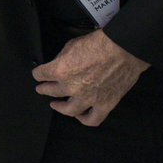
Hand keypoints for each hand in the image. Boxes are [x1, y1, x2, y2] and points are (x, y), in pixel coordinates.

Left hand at [31, 30, 148, 125]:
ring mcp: (88, 98)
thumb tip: (59, 64)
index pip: (40, 75)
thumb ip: (62, 58)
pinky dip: (84, 120)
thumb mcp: (72, 44)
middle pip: (51, 91)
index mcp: (60, 70)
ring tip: (55, 104)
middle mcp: (72, 87)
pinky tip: (79, 115)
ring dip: (59, 107)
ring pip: (68, 110)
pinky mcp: (105, 105)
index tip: (39, 74)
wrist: (124, 48)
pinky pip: (92, 120)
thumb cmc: (100, 43)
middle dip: (44, 89)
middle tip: (42, 88)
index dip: (38, 74)